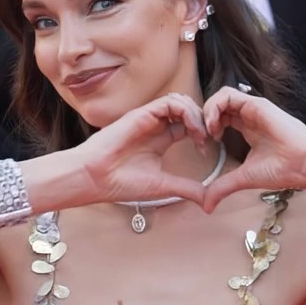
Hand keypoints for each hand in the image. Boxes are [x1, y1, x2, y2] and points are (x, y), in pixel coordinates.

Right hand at [73, 93, 213, 205]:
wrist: (96, 178)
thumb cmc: (122, 183)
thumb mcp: (165, 186)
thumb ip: (188, 189)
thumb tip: (209, 202)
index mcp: (159, 140)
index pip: (187, 126)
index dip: (202, 133)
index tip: (206, 150)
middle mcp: (155, 126)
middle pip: (186, 111)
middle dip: (203, 121)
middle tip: (209, 138)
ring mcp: (148, 118)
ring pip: (180, 102)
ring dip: (196, 115)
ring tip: (201, 134)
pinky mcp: (142, 114)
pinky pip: (170, 102)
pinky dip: (186, 112)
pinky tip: (191, 129)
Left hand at [198, 86, 305, 212]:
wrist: (304, 163)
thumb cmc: (283, 170)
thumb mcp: (244, 179)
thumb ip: (222, 187)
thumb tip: (206, 206)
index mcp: (248, 128)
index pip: (220, 118)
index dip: (206, 129)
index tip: (204, 147)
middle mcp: (249, 116)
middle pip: (218, 106)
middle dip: (202, 119)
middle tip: (201, 138)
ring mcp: (252, 108)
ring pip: (220, 97)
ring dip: (207, 112)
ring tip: (208, 131)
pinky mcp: (256, 104)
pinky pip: (227, 95)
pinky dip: (214, 107)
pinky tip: (214, 126)